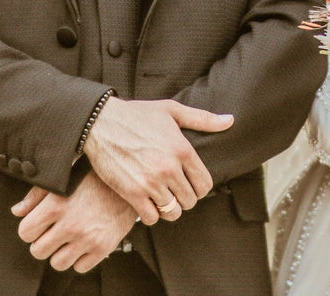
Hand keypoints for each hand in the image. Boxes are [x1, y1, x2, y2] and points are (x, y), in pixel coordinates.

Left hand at [12, 174, 135, 272]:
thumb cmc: (94, 179)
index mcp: (56, 205)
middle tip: (54, 233)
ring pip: (57, 263)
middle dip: (43, 242)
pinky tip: (84, 243)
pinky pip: (79, 267)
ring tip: (69, 239)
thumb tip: (17, 211)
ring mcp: (87, 238)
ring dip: (60, 253)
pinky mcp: (103, 247)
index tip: (39, 225)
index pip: (25, 232)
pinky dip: (80, 258)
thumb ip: (37, 195)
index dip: (30, 229)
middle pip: (38, 251)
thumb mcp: (63, 180)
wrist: (129, 184)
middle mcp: (70, 224)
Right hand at [84, 96, 233, 224]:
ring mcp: (151, 182)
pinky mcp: (132, 193)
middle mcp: (169, 168)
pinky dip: (151, 214)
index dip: (199, 187)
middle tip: (174, 191)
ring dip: (169, 208)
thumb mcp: (171, 111)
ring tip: (161, 198)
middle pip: (190, 200)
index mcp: (183, 150)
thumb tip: (229, 121)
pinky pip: (152, 217)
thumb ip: (202, 119)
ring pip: (173, 212)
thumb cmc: (136, 115)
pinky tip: (147, 202)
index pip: (205, 184)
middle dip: (184, 198)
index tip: (189, 184)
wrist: (100, 122)